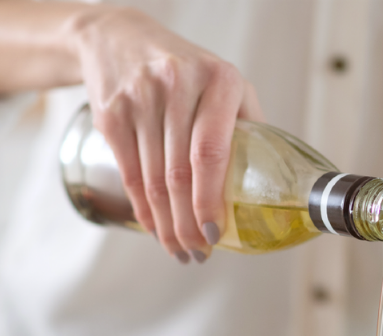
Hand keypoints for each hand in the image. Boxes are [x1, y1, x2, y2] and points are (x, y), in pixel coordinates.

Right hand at [72, 5, 263, 261]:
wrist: (118, 37)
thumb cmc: (185, 67)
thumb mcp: (224, 81)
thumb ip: (247, 124)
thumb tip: (271, 182)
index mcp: (218, 79)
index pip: (212, 151)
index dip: (211, 198)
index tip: (216, 232)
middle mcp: (177, 84)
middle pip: (179, 174)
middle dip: (188, 223)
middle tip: (198, 252)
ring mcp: (139, 98)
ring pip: (151, 180)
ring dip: (166, 224)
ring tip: (179, 249)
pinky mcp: (111, 113)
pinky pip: (128, 173)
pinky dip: (142, 208)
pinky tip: (154, 227)